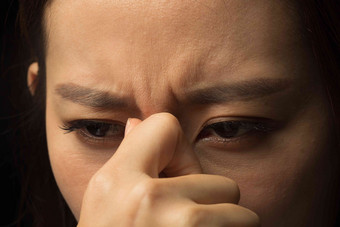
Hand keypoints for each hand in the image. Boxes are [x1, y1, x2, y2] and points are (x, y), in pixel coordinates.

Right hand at [77, 113, 259, 226]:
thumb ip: (129, 158)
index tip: (167, 176)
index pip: (167, 126)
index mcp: (117, 182)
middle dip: (205, 203)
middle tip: (177, 226)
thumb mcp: (106, 202)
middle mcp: (148, 201)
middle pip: (218, 180)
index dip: (172, 150)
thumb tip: (140, 123)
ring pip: (240, 214)